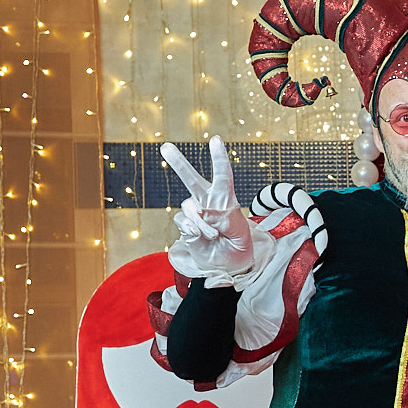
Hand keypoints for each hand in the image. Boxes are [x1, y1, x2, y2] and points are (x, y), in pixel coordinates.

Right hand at [162, 137, 254, 277]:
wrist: (226, 267)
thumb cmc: (238, 249)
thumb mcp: (241, 236)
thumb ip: (225, 221)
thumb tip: (204, 211)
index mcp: (226, 200)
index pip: (223, 176)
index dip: (219, 158)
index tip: (215, 140)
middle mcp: (208, 202)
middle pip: (193, 180)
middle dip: (179, 163)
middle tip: (166, 147)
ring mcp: (194, 213)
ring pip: (188, 207)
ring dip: (201, 223)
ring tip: (214, 236)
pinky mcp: (185, 225)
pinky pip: (182, 222)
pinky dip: (191, 230)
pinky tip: (200, 237)